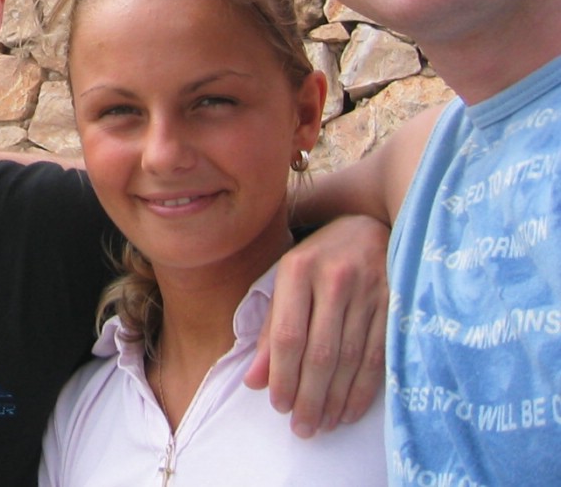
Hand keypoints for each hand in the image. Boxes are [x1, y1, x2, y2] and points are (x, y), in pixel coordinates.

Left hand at [247, 215, 388, 436]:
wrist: (370, 224)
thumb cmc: (319, 259)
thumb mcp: (286, 282)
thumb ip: (269, 329)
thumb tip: (254, 381)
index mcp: (297, 269)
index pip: (287, 335)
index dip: (282, 376)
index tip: (278, 405)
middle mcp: (333, 278)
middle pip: (319, 353)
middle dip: (309, 398)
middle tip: (302, 428)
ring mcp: (370, 290)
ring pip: (350, 360)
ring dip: (334, 400)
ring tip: (322, 424)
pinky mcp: (397, 303)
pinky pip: (378, 357)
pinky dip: (363, 390)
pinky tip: (349, 411)